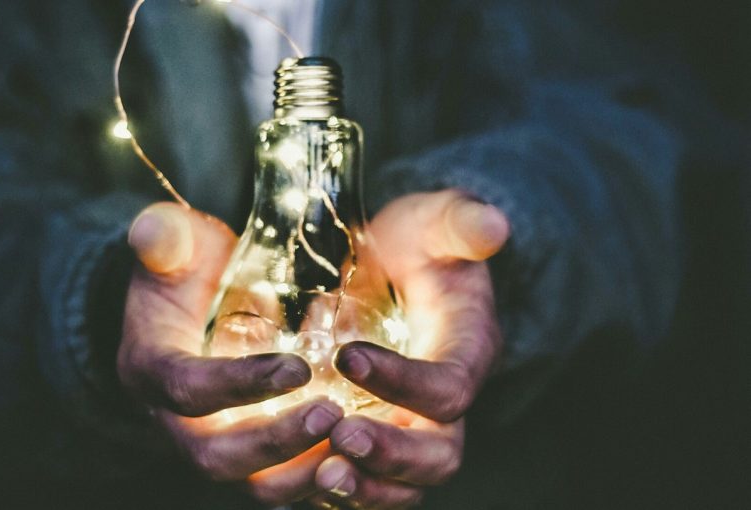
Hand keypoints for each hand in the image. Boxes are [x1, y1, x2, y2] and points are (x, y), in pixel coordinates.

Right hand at [118, 202, 344, 505]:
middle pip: (216, 457)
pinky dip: (318, 479)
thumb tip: (151, 231)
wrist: (190, 304)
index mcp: (151, 369)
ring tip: (355, 443)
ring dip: (302, 473)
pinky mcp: (247, 455)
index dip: (239, 384)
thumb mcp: (174, 243)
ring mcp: (212, 443)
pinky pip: (280, 483)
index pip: (187, 389)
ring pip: (251, 484)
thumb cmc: (186, 268)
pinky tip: (362, 458)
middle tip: (333, 414)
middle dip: (275, 443)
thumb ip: (165, 237)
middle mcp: (175, 421)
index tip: (298, 368)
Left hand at [311, 190, 509, 508]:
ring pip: (405, 484)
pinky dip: (342, 491)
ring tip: (322, 475)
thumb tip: (493, 225)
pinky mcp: (380, 436)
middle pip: (438, 454)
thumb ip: (461, 223)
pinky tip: (302, 478)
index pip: (449, 387)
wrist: (397, 265)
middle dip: (392, 454)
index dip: (404, 381)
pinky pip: (370, 483)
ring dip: (366, 487)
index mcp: (467, 352)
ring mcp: (413, 425)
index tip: (347, 357)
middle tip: (341, 437)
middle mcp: (445, 402)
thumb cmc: (418, 243)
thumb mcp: (436, 222)